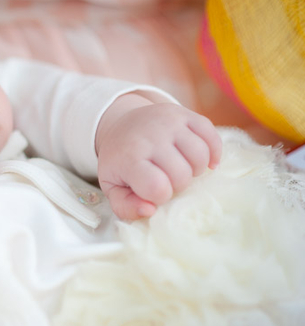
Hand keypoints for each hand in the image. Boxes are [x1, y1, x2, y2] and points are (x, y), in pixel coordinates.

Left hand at [95, 95, 221, 219]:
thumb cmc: (120, 163)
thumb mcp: (112, 187)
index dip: (160, 196)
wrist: (122, 126)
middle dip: (177, 185)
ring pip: (200, 157)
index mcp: (129, 157)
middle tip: (166, 179)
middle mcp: (150, 136)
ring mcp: (169, 123)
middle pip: (182, 175)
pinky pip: (212, 137)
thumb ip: (126, 207)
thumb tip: (150, 211)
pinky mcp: (186, 114)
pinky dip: (213, 154)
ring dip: (195, 170)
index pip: (157, 187)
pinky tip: (203, 162)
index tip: (152, 191)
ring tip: (181, 169)